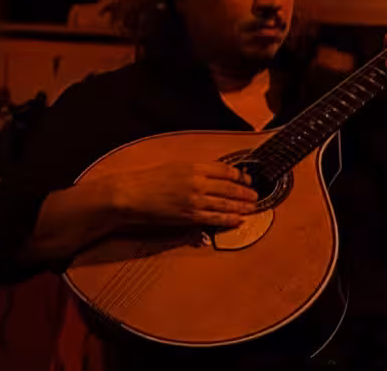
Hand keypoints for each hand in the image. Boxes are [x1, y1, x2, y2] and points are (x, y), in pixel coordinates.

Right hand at [104, 161, 258, 229]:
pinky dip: (229, 219)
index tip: (247, 179)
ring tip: (252, 208)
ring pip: (226, 204)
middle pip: (229, 188)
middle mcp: (197, 182)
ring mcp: (195, 200)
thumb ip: (193, 171)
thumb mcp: (172, 167)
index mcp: (192, 167)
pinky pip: (215, 218)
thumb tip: (211, 175)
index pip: (224, 170)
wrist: (131, 194)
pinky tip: (238, 220)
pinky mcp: (190, 216)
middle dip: (245, 192)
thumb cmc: (147, 179)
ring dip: (242, 206)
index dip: (239, 175)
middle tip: (256, 195)